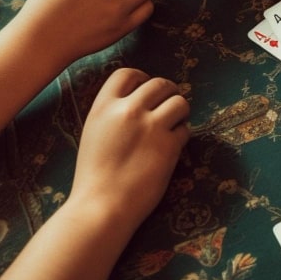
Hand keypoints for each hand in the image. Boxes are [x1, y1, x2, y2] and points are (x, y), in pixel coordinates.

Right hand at [68, 68, 189, 228]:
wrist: (101, 206)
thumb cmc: (94, 175)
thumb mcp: (95, 133)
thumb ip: (114, 113)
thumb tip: (140, 100)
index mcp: (104, 107)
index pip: (127, 73)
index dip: (142, 78)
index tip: (148, 89)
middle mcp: (129, 111)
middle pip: (160, 84)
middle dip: (168, 92)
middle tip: (169, 106)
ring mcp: (151, 126)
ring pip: (180, 102)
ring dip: (180, 111)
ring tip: (174, 124)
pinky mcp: (169, 145)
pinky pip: (186, 129)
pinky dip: (182, 135)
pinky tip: (172, 147)